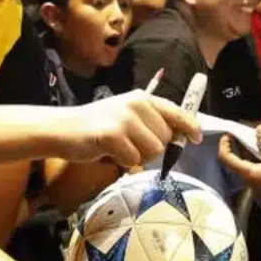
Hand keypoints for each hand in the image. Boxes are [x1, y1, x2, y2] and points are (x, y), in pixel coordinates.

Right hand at [56, 91, 202, 167]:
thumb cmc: (97, 126)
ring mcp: (125, 119)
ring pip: (153, 151)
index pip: (176, 111)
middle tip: (130, 145)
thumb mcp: (127, 117)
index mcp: (142, 98)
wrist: (63, 129)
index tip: (197, 138)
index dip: (190, 126)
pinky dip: (123, 162)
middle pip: (166, 138)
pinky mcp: (113, 135)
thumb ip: (151, 123)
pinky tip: (109, 152)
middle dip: (153, 148)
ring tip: (119, 148)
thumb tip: (181, 138)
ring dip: (138, 157)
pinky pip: (134, 160)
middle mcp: (136, 104)